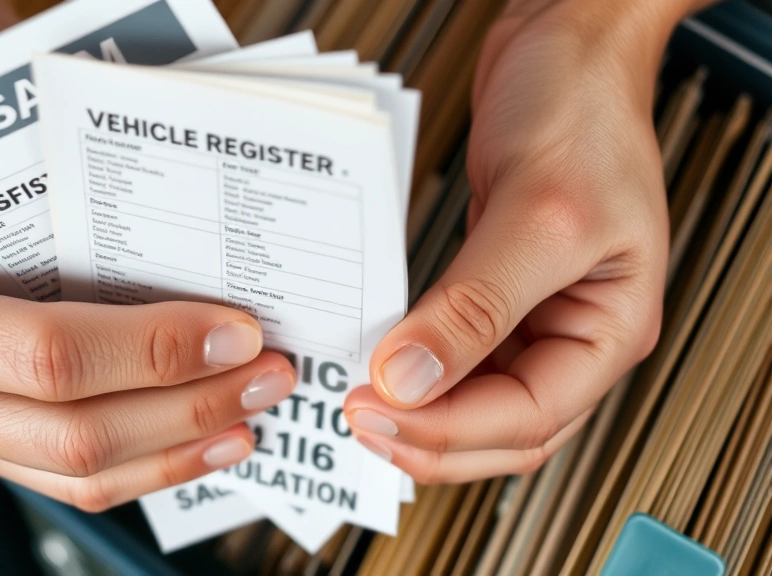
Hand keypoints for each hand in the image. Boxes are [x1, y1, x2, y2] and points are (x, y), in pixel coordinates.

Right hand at [0, 0, 298, 509]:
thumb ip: (92, 216)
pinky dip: (152, 462)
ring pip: (84, 474)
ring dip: (183, 445)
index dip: (156, 353)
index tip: (238, 333)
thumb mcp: (4, 168)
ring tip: (251, 408)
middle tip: (266, 374)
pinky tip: (207, 439)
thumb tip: (220, 263)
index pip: (53, 356)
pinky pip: (78, 481)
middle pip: (76, 433)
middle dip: (190, 406)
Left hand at [344, 0, 688, 482]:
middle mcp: (574, 331)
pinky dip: (417, 367)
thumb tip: (413, 379)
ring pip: (476, 400)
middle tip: (359, 421)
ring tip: (362, 405)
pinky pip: (455, 353)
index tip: (378, 412)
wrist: (564, 49)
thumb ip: (476, 307)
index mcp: (610, 328)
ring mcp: (533, 313)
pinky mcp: (495, 289)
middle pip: (502, 428)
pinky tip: (381, 365)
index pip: (529, 417)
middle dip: (430, 437)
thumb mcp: (539, 215)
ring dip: (420, 413)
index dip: (449, 430)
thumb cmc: (585, 114)